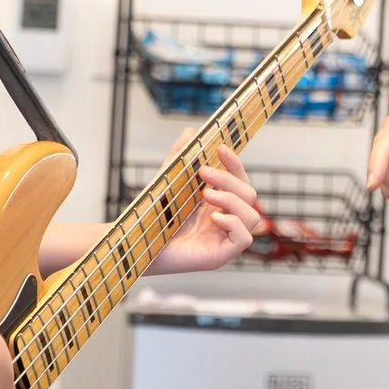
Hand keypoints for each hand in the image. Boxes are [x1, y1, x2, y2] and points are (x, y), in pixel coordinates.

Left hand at [147, 146, 265, 273]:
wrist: (136, 244)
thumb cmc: (153, 217)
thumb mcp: (169, 182)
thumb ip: (180, 158)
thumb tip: (190, 132)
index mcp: (218, 204)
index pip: (240, 181)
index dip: (235, 164)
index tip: (221, 148)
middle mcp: (225, 221)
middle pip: (250, 195)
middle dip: (229, 180)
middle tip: (203, 173)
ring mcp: (224, 240)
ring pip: (252, 216)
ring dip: (231, 200)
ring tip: (205, 196)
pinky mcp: (220, 256)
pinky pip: (244, 238)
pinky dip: (233, 223)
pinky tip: (212, 218)